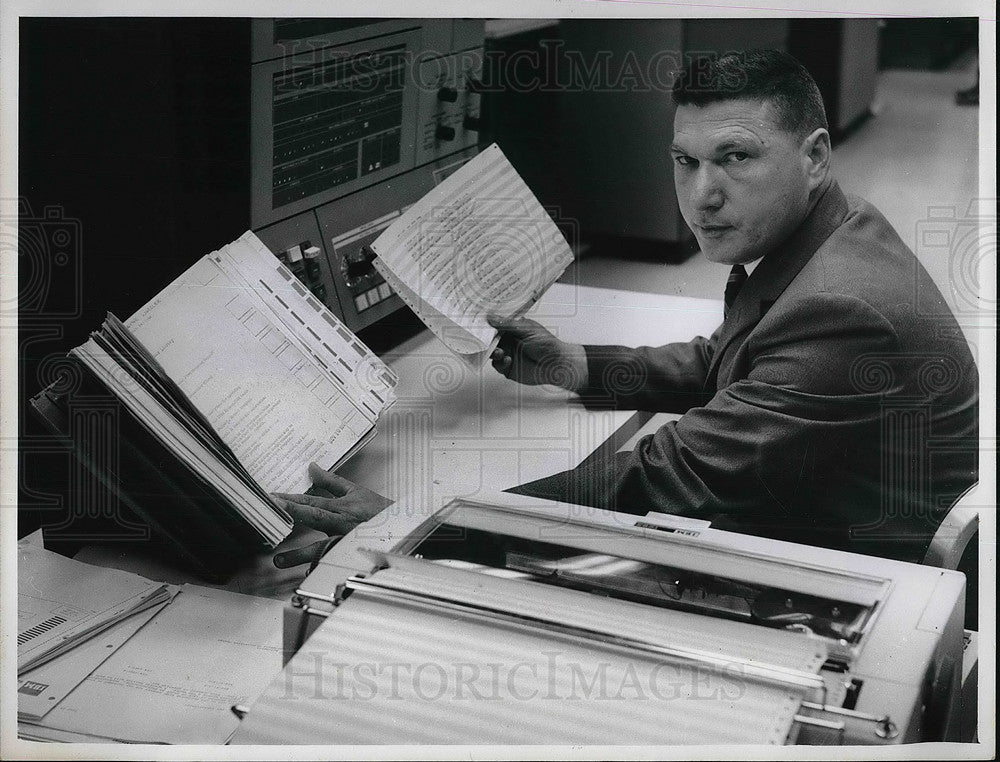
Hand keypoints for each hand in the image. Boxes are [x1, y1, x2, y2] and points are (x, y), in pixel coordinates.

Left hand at [270, 463, 391, 567]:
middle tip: (272, 509)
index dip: (292, 499)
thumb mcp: (355, 491)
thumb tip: (312, 468)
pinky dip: (319, 567)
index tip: (273, 497)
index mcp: (343, 507)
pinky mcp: (348, 555)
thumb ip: (330, 481)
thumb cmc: (377, 510)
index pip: (313, 501)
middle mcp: (343, 523)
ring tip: (279, 561)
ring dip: (300, 554)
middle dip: (293, 512)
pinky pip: (332, 562)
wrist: (401, 529)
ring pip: (321, 547)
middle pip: (314, 517)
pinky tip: (306, 572)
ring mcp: (345, 541)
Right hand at [488, 316, 588, 391]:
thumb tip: (491, 318)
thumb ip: (507, 324)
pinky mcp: (508, 368)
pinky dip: (500, 363)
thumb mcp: (526, 329)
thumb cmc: (547, 345)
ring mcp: (508, 354)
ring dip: (492, 352)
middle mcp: (509, 341)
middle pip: (490, 340)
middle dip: (486, 340)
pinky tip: (508, 359)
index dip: (487, 325)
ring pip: (492, 353)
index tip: (479, 324)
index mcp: (513, 329)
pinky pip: (498, 365)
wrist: (556, 364)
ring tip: (499, 352)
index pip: (496, 325)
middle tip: (484, 340)